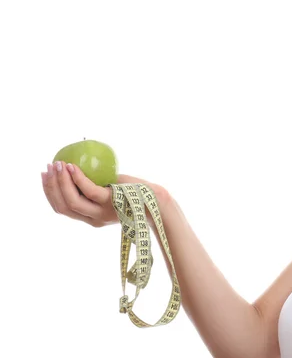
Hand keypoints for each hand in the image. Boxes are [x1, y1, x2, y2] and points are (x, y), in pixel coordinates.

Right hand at [42, 161, 166, 227]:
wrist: (155, 200)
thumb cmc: (132, 193)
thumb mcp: (109, 191)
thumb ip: (94, 186)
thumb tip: (76, 166)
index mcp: (90, 218)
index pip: (62, 209)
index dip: (49, 192)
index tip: (44, 176)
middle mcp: (93, 219)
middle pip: (62, 206)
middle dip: (51, 186)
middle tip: (49, 167)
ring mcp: (101, 212)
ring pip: (71, 201)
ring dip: (61, 181)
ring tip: (58, 164)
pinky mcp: (111, 201)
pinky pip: (89, 190)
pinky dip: (77, 178)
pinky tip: (72, 166)